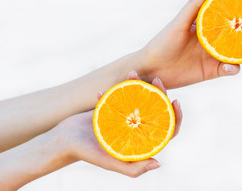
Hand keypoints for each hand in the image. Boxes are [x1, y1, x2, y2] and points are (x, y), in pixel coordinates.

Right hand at [55, 70, 182, 177]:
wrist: (66, 140)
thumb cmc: (88, 154)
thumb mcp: (111, 162)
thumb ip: (133, 168)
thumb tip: (158, 163)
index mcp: (143, 141)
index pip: (168, 130)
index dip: (176, 116)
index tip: (175, 100)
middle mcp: (138, 128)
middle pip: (157, 110)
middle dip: (161, 93)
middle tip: (156, 79)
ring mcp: (127, 115)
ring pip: (142, 98)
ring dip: (142, 84)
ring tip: (133, 72)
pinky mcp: (116, 105)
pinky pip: (124, 93)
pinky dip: (122, 85)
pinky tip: (120, 78)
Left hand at [139, 0, 241, 88]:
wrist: (152, 69)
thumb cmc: (162, 42)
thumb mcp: (179, 23)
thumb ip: (196, 5)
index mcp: (211, 24)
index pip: (238, 17)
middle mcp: (217, 39)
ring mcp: (216, 56)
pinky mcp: (212, 72)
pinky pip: (229, 70)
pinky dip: (234, 69)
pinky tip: (231, 68)